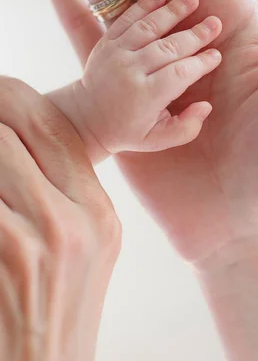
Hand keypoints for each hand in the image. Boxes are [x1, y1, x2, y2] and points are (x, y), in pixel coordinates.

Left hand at [0, 78, 120, 360]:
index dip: (16, 97)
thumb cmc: (56, 309)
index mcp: (99, 209)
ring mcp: (42, 240)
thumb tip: (16, 140)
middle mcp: (77, 218)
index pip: (57, 126)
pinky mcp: (9, 256)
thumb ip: (61, 190)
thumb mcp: (83, 245)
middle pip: (18, 129)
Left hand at [63, 0, 221, 154]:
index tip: (217, 55)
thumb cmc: (128, 130)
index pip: (179, 75)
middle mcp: (129, 72)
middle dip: (194, 35)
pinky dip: (143, 6)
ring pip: (148, 28)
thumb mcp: (158, 140)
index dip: (200, 64)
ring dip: (172, 12)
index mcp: (144, 97)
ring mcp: (116, 54)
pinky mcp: (107, 42)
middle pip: (168, 48)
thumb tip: (205, 106)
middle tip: (215, 23)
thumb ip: (185, 128)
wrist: (85, 117)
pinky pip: (126, 20)